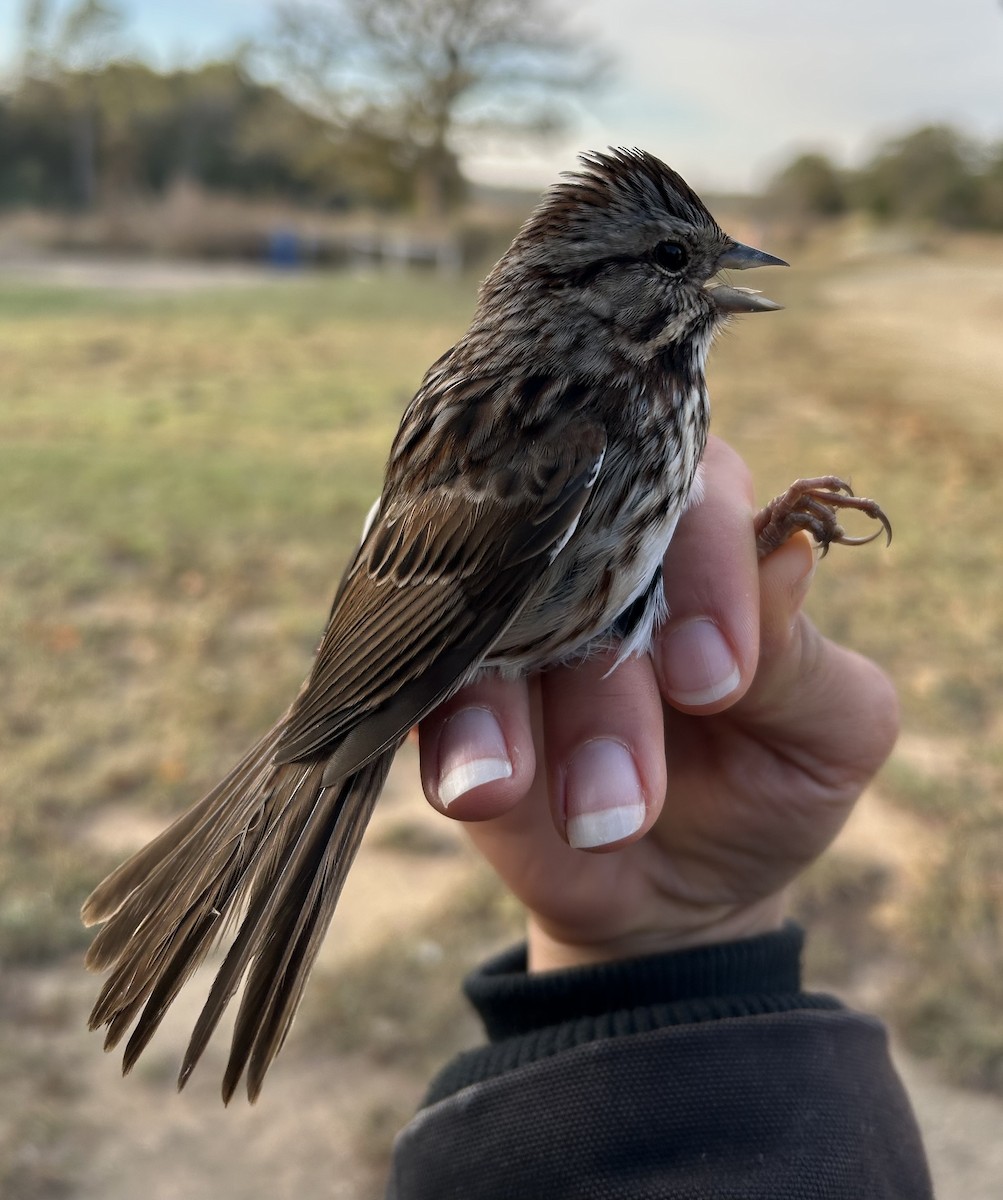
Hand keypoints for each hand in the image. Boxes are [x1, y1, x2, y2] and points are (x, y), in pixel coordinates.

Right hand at [417, 437, 898, 970]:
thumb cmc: (768, 785)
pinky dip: (452, 734)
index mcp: (698, 534)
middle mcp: (593, 552)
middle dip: (602, 682)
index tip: (712, 682)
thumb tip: (784, 554)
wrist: (674, 895)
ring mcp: (509, 611)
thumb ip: (801, 653)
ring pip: (488, 612)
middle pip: (574, 550)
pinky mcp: (447, 678)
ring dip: (513, 711)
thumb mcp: (828, 733)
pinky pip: (426, 680)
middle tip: (628, 804)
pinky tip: (478, 788)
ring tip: (579, 818)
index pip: (691, 492)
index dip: (702, 571)